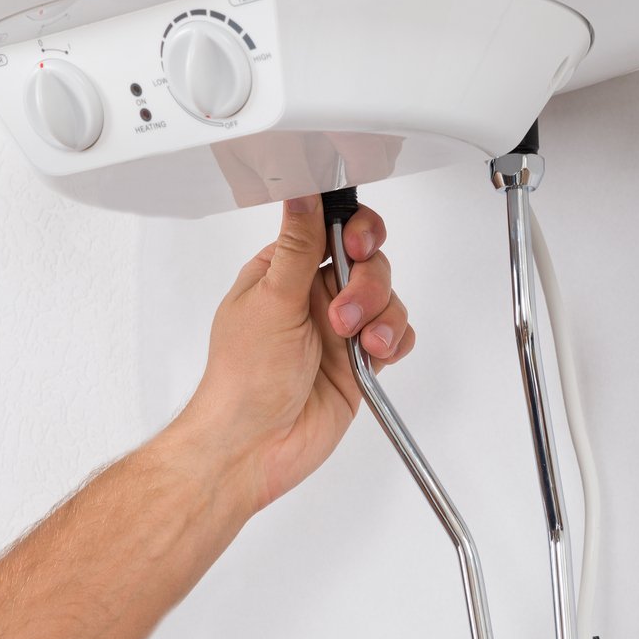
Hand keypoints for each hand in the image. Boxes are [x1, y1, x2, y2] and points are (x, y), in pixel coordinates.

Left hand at [169, 196, 411, 512]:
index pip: (329, 229)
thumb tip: (302, 192)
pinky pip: (395, 335)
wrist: (254, 446)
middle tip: (344, 311)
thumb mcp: (270, 301)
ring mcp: (337, 329)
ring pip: (386, 297)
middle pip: (367, 261)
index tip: (356, 246)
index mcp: (282, 272)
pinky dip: (394, 340)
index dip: (353, 231)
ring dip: (380, 314)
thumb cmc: (242, 382)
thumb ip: (298, 247)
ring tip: (356, 340)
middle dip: (367, 283)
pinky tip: (374, 353)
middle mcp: (311, 296)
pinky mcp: (358, 360)